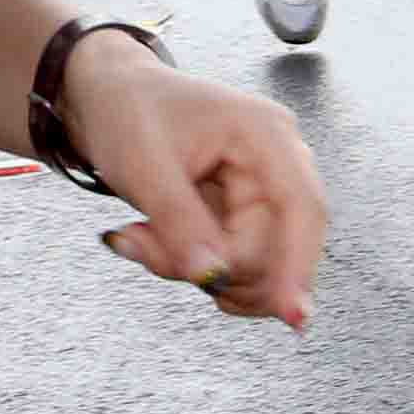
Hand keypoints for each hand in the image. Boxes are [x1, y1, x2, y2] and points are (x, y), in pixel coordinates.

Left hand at [66, 38, 324, 331]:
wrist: (110, 96)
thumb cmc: (128, 112)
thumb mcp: (144, 165)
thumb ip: (180, 222)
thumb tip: (214, 275)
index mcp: (264, 134)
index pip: (303, 209)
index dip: (301, 265)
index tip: (293, 316)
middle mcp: (277, 162)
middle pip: (275, 249)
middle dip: (212, 266)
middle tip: (142, 246)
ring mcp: (264, 190)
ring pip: (253, 265)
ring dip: (196, 269)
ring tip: (142, 237)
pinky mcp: (246, 214)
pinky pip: (233, 263)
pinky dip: (194, 266)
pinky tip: (157, 241)